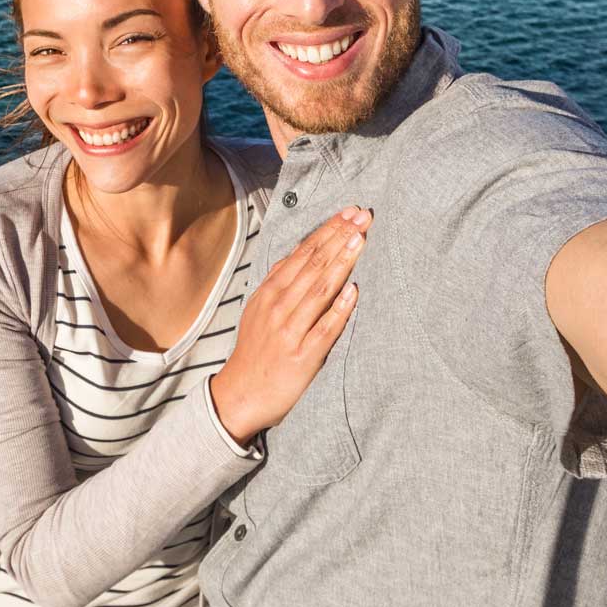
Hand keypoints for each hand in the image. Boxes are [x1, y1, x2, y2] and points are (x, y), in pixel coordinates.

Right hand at [209, 207, 369, 445]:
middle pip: (314, 265)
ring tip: (361, 240)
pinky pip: (325, 328)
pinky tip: (355, 290)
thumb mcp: (259, 309)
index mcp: (270, 292)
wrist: (241, 395)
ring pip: (320, 290)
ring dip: (342, 262)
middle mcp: (279, 307)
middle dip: (340, 237)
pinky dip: (340, 308)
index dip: (328, 230)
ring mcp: (291, 330)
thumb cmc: (257, 349)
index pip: (303, 253)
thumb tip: (299, 250)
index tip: (350, 212)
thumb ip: (279, 280)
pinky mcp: (303, 355)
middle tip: (364, 216)